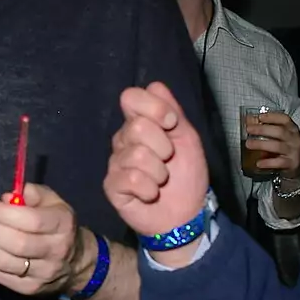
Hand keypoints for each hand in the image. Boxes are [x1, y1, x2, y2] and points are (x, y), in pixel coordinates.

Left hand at [0, 183, 88, 296]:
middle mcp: (56, 250)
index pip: (31, 220)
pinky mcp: (29, 288)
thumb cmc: (58, 226)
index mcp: (62, 225)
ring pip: (5, 262)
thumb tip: (6, 199)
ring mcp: (43, 273)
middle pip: (17, 243)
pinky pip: (0, 276)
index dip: (2, 213)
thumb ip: (32, 194)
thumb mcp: (53, 202)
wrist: (76, 263)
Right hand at [105, 83, 208, 241]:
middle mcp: (124, 139)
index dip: (154, 108)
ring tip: (161, 181)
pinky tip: (150, 194)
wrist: (185, 214)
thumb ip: (173, 112)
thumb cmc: (186, 175)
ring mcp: (116, 162)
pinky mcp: (112, 185)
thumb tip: (156, 85)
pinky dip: (148, 188)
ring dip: (159, 172)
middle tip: (168, 160)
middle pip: (137, 126)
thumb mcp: (188, 139)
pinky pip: (130, 178)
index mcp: (140, 123)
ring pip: (136, 155)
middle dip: (163, 146)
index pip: (131, 97)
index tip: (172, 124)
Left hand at [244, 110, 299, 177]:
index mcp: (291, 129)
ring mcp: (293, 151)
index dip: (272, 117)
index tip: (260, 117)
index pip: (284, 119)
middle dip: (263, 129)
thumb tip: (249, 120)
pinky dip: (268, 162)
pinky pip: (279, 162)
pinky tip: (259, 163)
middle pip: (280, 131)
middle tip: (249, 129)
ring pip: (278, 146)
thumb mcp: (277, 135)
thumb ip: (264, 127)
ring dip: (261, 144)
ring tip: (249, 144)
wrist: (297, 164)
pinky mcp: (292, 163)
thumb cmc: (285, 146)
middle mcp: (294, 139)